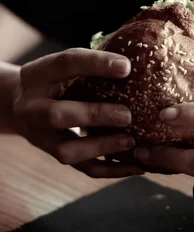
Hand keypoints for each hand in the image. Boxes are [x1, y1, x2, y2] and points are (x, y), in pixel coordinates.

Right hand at [12, 48, 142, 177]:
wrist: (20, 106)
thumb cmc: (54, 80)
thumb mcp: (62, 67)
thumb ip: (89, 64)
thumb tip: (132, 62)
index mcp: (36, 75)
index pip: (64, 64)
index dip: (95, 64)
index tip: (126, 67)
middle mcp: (32, 108)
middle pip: (56, 115)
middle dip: (94, 116)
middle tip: (127, 115)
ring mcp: (41, 136)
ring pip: (66, 150)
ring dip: (102, 147)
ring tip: (131, 142)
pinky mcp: (55, 154)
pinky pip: (83, 168)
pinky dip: (111, 169)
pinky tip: (135, 166)